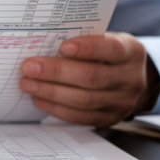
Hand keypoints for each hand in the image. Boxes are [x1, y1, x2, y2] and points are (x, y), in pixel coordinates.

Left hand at [18, 32, 159, 127]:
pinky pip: (80, 117)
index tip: (63, 46)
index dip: (88, 48)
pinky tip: (39, 98)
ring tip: (27, 83)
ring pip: (84, 100)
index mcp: (132, 52)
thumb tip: (45, 43)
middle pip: (92, 77)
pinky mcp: (109, 119)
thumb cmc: (110, 53)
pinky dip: (56, 108)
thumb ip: (85, 41)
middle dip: (56, 72)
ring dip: (51, 92)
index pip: (111, 49)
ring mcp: (122, 103)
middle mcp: (131, 79)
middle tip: (29, 67)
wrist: (132, 79)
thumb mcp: (107, 40)